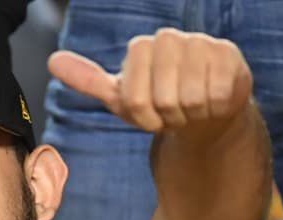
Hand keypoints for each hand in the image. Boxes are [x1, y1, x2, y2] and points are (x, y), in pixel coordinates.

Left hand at [48, 28, 251, 134]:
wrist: (202, 113)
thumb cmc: (158, 105)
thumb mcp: (120, 97)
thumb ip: (88, 80)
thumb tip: (52, 61)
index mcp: (141, 48)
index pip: (134, 97)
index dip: (143, 116)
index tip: (151, 114)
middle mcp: (170, 39)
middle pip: (161, 97)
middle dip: (167, 115)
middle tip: (174, 112)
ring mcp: (202, 44)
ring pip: (190, 96)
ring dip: (191, 113)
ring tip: (192, 107)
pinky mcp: (229, 55)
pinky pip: (216, 94)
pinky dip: (213, 107)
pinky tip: (213, 101)